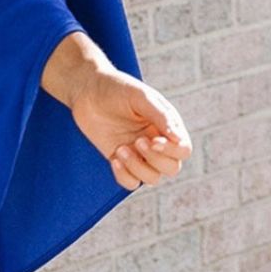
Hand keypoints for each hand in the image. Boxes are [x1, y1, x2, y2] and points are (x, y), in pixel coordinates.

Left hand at [69, 67, 192, 190]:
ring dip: (137, 167)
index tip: (153, 140)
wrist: (87, 90)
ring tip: (121, 149)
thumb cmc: (117, 89)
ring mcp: (138, 154)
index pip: (183, 150)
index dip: (172, 151)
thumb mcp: (141, 97)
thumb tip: (178, 140)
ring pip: (152, 178)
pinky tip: (114, 159)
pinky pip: (131, 182)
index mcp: (167, 126)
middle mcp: (156, 142)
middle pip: (171, 168)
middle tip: (137, 141)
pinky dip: (124, 176)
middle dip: (155, 159)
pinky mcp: (120, 160)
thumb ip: (162, 117)